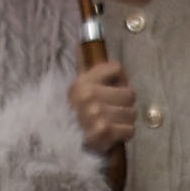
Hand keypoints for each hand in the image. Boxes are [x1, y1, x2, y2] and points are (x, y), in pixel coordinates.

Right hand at [69, 45, 137, 160]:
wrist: (58, 149)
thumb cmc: (70, 118)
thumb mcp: (74, 91)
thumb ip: (85, 69)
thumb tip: (84, 41)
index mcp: (80, 83)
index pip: (116, 69)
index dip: (119, 81)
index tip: (112, 90)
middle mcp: (88, 97)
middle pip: (129, 93)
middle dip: (123, 105)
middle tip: (110, 112)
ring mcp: (96, 115)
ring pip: (131, 113)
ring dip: (123, 121)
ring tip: (109, 125)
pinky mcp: (104, 133)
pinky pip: (130, 130)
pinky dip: (123, 135)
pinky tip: (111, 136)